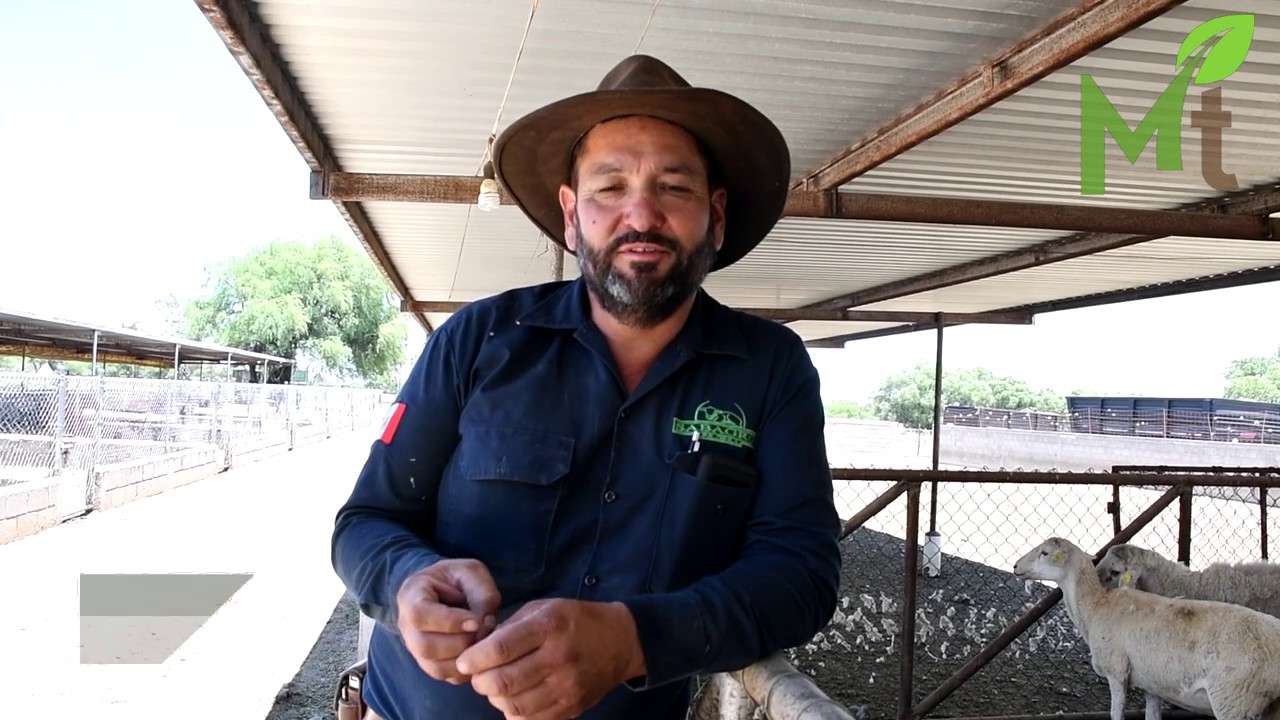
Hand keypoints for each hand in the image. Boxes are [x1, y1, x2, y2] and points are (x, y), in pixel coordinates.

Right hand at [396, 558, 501, 684]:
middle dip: (460, 643)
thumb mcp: (470, 572)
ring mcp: (414, 647)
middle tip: (482, 632)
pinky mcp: (428, 663)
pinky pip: (444, 676)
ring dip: (464, 658)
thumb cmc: (456, 578)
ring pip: (434, 666)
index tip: (476, 621)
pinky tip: (477, 652)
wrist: (443, 588)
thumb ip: (480, 593)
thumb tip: (485, 624)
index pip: (420, 615)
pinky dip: (465, 669)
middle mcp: (406, 626)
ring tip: (482, 641)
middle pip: (425, 646)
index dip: (449, 622)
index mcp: (411, 595)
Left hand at [455, 598, 645, 719]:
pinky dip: (514, 711)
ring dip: (495, 698)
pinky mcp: (571, 707)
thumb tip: (477, 649)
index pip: (500, 649)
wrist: (620, 641)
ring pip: (513, 705)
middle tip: (478, 675)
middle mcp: (558, 657)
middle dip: (480, 681)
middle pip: (503, 681)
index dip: (474, 658)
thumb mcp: (544, 608)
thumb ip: (510, 627)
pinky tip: (516, 697)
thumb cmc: (575, 620)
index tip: (465, 661)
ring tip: (496, 686)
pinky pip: (530, 718)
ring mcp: (566, 687)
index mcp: (549, 626)